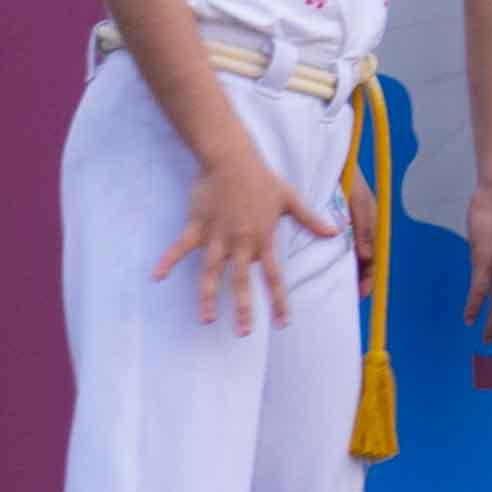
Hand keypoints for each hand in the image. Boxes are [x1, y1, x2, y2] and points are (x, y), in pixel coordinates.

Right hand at [151, 123, 338, 335]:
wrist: (231, 158)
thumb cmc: (262, 179)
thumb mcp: (290, 199)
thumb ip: (310, 219)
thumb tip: (335, 232)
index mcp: (263, 238)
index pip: (273, 275)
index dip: (279, 300)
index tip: (283, 323)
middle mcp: (240, 242)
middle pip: (241, 280)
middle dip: (243, 308)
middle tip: (243, 333)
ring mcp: (217, 235)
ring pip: (211, 271)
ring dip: (207, 295)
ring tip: (205, 319)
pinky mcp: (197, 226)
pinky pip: (181, 247)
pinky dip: (168, 260)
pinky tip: (157, 276)